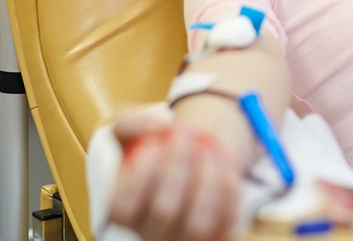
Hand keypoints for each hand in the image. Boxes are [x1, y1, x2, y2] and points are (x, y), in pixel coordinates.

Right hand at [109, 111, 240, 240]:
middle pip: (164, 211)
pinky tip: (224, 167)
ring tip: (209, 150)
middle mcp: (151, 235)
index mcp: (123, 212)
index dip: (140, 175)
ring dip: (208, 181)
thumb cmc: (154, 148)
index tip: (156, 143)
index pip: (123, 206)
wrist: (192, 161)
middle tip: (187, 132)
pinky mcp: (215, 240)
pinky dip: (229, 192)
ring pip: (198, 224)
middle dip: (178, 166)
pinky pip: (226, 224)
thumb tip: (158, 127)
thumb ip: (131, 122)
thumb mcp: (130, 130)